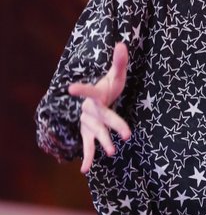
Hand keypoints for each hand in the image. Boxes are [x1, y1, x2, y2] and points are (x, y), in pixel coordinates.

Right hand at [68, 42, 130, 172]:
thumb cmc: (107, 87)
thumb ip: (119, 61)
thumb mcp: (115, 75)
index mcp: (96, 95)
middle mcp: (90, 111)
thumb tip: (122, 44)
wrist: (94, 100)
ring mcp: (88, 124)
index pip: (90, 91)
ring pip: (96, 134)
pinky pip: (88, 147)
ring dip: (103, 143)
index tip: (69, 88)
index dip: (81, 89)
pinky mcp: (88, 134)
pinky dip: (87, 158)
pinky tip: (85, 170)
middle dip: (114, 125)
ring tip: (112, 152)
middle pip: (103, 118)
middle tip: (126, 134)